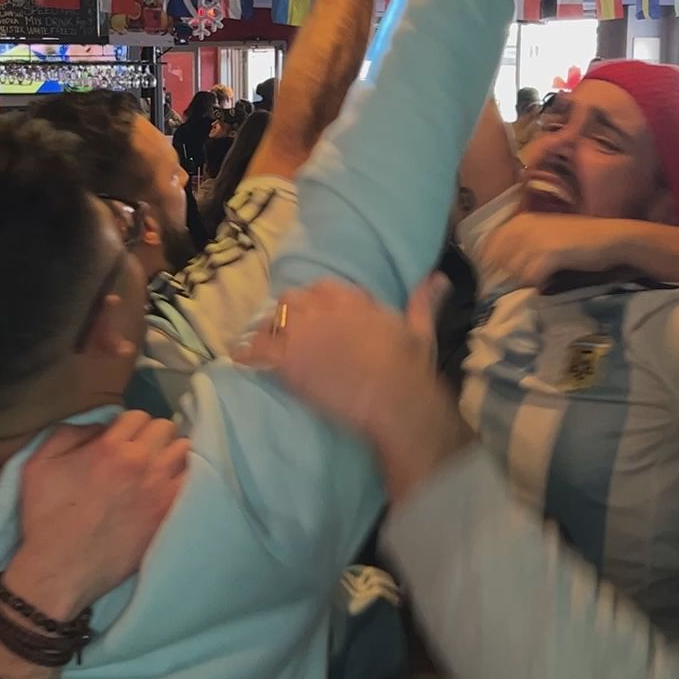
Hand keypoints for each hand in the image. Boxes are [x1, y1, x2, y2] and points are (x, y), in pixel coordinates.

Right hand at [9, 411, 189, 614]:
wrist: (60, 569)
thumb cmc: (46, 518)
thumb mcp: (38, 464)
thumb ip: (67, 433)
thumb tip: (98, 426)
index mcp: (109, 447)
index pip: (137, 416)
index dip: (128, 425)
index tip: (122, 439)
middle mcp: (140, 463)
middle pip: (165, 428)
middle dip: (152, 435)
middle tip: (141, 451)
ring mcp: (158, 489)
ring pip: (184, 450)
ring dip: (171, 453)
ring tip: (158, 466)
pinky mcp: (167, 514)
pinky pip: (191, 482)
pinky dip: (182, 478)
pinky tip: (168, 485)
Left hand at [238, 276, 470, 497]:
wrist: (395, 400)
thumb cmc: (410, 368)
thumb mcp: (420, 329)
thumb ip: (423, 300)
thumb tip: (438, 278)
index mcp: (353, 299)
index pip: (323, 288)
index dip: (317, 302)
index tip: (317, 316)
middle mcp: (323, 310)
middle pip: (293, 301)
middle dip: (291, 315)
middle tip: (290, 334)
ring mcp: (302, 334)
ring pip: (273, 320)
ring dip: (268, 331)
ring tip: (264, 346)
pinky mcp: (287, 361)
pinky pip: (256, 350)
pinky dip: (247, 354)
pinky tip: (241, 359)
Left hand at [479, 212, 631, 285]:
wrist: (610, 238)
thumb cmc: (578, 239)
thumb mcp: (545, 235)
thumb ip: (522, 246)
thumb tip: (500, 268)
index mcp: (521, 221)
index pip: (488, 246)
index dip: (487, 266)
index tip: (492, 281)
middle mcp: (524, 227)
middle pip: (498, 262)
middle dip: (502, 278)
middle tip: (511, 290)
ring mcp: (536, 240)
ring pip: (513, 272)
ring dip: (520, 283)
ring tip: (532, 286)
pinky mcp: (549, 254)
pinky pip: (531, 278)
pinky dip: (536, 285)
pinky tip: (546, 284)